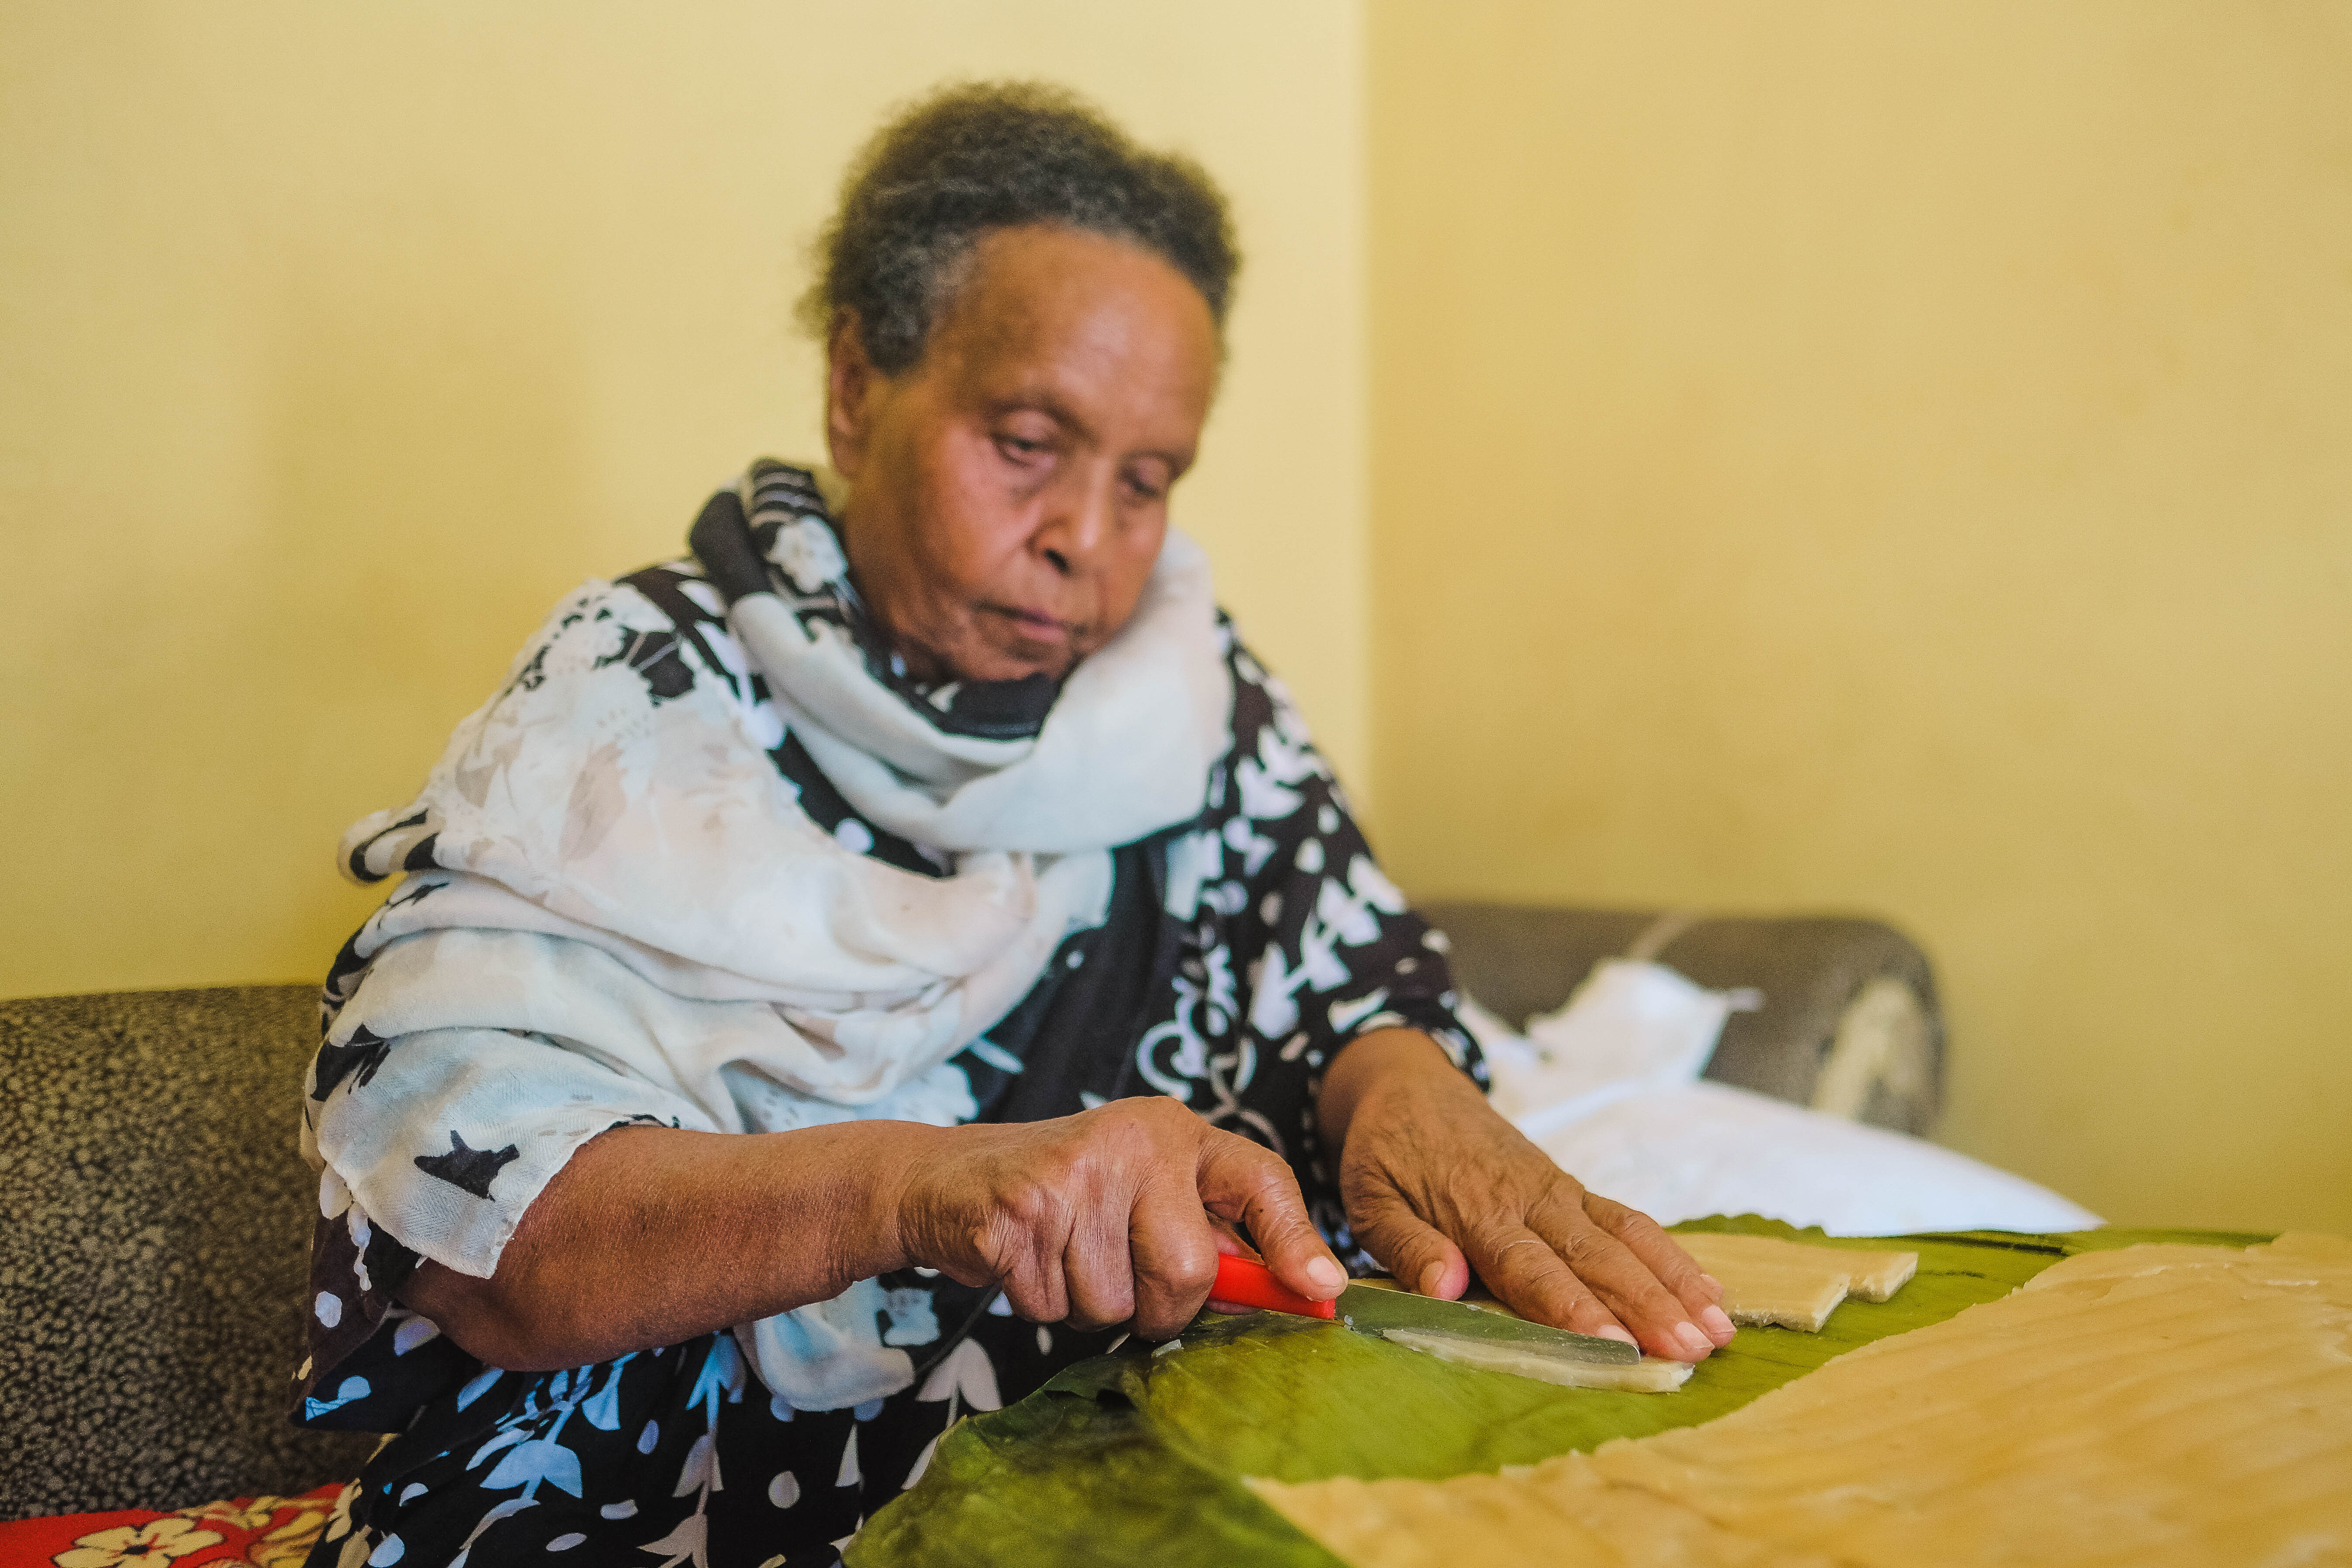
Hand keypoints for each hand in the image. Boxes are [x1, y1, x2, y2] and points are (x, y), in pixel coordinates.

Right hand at [894, 1095, 1347, 1339]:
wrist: (947, 1178)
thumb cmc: (1065, 1196)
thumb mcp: (1146, 1194)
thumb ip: (1212, 1235)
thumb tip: (1302, 1288)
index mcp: (1174, 1131)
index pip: (1259, 1180)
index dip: (1295, 1238)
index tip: (1321, 1289)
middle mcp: (1131, 1139)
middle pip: (1187, 1272)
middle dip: (1158, 1307)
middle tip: (1120, 1278)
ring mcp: (1074, 1171)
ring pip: (1117, 1302)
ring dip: (1088, 1305)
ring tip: (1062, 1256)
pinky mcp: (1018, 1209)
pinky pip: (1055, 1305)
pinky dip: (1040, 1301)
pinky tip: (1026, 1259)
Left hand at [1322, 1031, 1735, 1362]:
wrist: (1408, 1085)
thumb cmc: (1384, 1152)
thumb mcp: (1371, 1198)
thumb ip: (1408, 1244)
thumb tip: (1446, 1285)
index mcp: (1477, 1209)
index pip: (1531, 1269)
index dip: (1575, 1310)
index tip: (1616, 1346)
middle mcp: (1530, 1199)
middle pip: (1596, 1258)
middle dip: (1647, 1305)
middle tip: (1692, 1348)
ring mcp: (1558, 1191)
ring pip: (1626, 1238)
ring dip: (1674, 1283)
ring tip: (1719, 1328)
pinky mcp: (1572, 1187)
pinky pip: (1628, 1220)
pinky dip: (1670, 1254)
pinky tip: (1709, 1289)